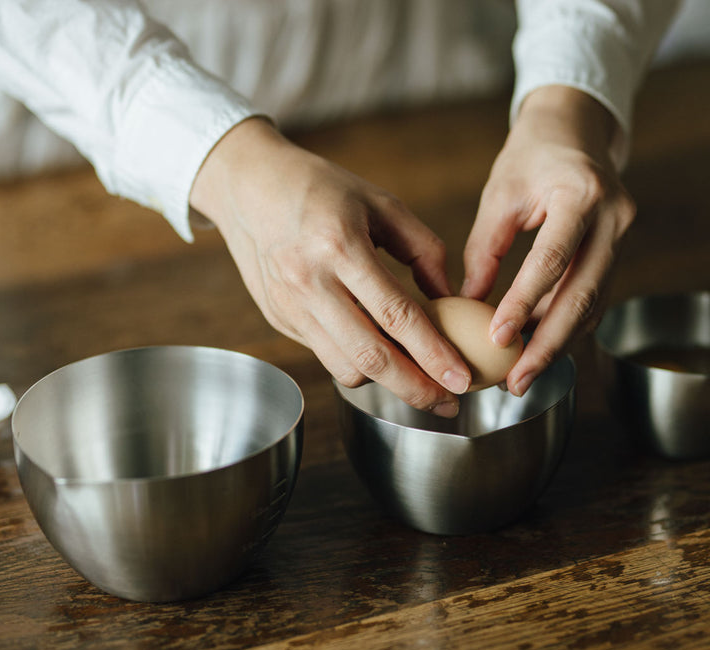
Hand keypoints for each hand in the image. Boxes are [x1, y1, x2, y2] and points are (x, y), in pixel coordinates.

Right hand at [191, 117, 471, 416]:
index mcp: (340, 245)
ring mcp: (289, 305)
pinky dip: (358, 363)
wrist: (249, 185)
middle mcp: (309, 281)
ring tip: (419, 380)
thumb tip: (451, 300)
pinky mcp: (278, 319)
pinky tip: (381, 354)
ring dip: (387, 383)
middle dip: (415, 388)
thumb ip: (424, 249)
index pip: (396, 315)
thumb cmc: (322, 189)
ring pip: (345, 367)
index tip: (461, 379)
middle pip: (370, 356)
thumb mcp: (382, 204)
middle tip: (448, 403)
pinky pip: (326, 355)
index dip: (433, 354)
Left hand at [461, 86, 635, 395]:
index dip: (523, 304)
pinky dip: (566, 325)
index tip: (496, 339)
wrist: (576, 130)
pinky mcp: (618, 253)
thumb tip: (469, 305)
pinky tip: (538, 346)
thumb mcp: (501, 194)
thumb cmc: (532, 156)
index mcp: (582, 195)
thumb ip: (486, 249)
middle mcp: (613, 219)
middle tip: (517, 380)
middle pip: (583, 295)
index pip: (551, 260)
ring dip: (558, 342)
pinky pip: (593, 297)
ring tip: (523, 374)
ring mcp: (622, 238)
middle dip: (548, 344)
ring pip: (592, 304)